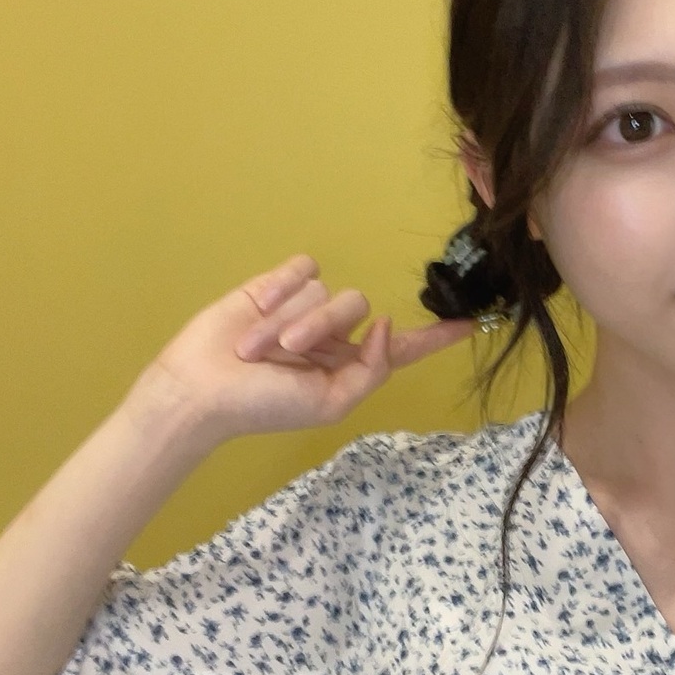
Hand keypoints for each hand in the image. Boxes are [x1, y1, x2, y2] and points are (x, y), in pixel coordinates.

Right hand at [132, 255, 474, 443]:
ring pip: (325, 292)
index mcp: (351, 365)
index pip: (401, 347)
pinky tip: (258, 310)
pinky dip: (281, 290)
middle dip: (319, 331)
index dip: (435, 337)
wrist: (203, 389)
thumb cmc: (263, 404)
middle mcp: (334, 334)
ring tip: (258, 345)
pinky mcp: (277, 285)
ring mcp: (305, 307)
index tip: (471, 321)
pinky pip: (302, 271)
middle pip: (355, 310)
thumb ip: (370, 370)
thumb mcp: (329, 402)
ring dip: (291, 319)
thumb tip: (385, 326)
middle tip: (283, 355)